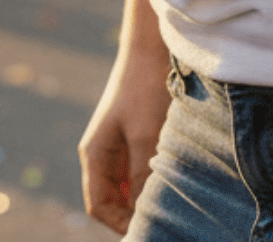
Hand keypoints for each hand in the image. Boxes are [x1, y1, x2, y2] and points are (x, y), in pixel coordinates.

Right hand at [78, 57, 170, 233]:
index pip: (99, 207)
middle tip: (168, 220)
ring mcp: (120, 146)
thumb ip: (142, 180)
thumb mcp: (145, 139)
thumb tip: (146, 218)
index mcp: (95, 154)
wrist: (152, 48)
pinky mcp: (137, 138)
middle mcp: (104, 154)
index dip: (122, 225)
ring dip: (149, 196)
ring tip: (175, 201)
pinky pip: (143, 171)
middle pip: (114, 201)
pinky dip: (157, 180)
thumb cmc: (145, 90)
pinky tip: (177, 179)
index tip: (151, 230)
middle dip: (137, 214)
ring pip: (131, 188)